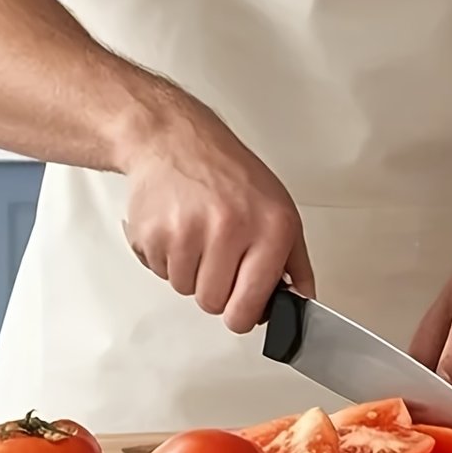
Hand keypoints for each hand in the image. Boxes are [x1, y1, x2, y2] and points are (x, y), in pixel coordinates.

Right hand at [120, 94, 313, 334]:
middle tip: (216, 258)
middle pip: (213, 304)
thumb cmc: (227, 171)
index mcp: (269, 229)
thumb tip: (300, 304)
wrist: (173, 138)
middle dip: (214, 289)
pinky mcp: (151, 232)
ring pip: (184, 289)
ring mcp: (186, 232)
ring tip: (195, 236)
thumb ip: (294, 261)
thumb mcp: (279, 207)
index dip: (243, 314)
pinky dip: (166, 257)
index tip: (240, 307)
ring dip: (189, 271)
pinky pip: (159, 272)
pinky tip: (175, 228)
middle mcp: (228, 230)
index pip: (250, 307)